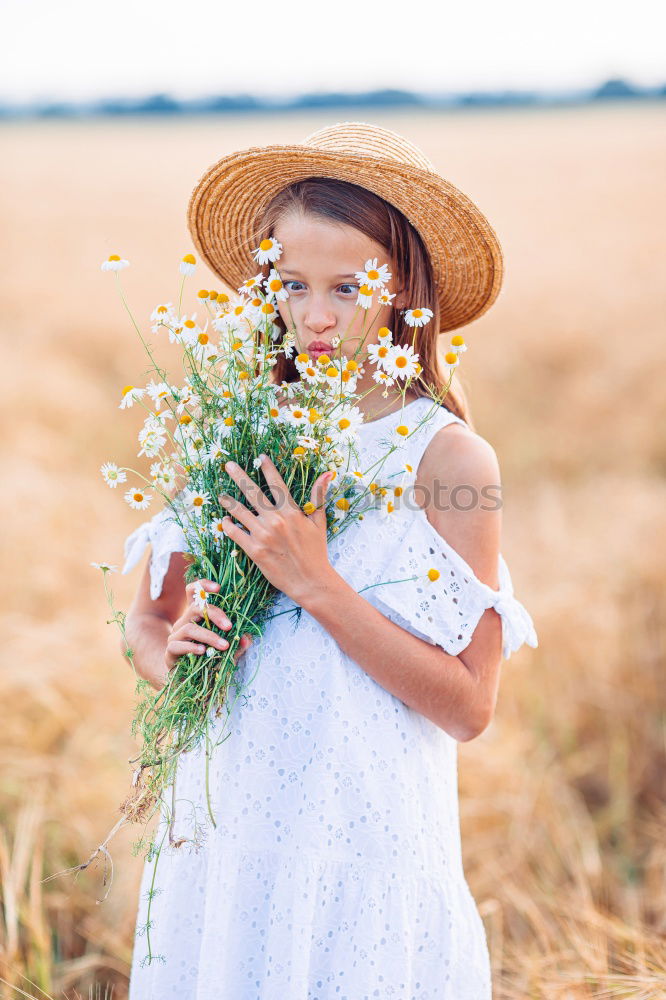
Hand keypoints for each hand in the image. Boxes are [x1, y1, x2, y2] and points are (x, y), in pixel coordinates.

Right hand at [165, 577, 252, 672]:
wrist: (190, 679)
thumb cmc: (210, 659)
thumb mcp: (228, 650)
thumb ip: (237, 644)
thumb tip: (246, 639)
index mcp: (196, 615)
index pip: (193, 592)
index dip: (203, 585)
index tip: (219, 588)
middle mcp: (184, 622)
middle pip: (195, 608)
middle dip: (214, 615)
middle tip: (229, 626)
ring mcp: (175, 636)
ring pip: (189, 628)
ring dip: (209, 636)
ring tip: (224, 646)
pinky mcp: (170, 651)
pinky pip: (178, 645)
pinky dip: (191, 647)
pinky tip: (203, 652)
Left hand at [219, 454, 335, 605]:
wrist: (310, 581)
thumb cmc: (316, 551)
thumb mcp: (319, 522)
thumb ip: (318, 496)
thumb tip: (326, 474)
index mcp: (291, 512)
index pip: (277, 484)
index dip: (267, 468)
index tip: (260, 457)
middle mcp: (275, 520)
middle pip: (252, 493)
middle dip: (239, 476)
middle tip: (228, 465)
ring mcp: (263, 535)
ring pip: (240, 512)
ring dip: (229, 502)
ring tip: (221, 495)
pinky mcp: (254, 550)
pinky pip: (236, 533)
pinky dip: (228, 525)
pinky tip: (225, 521)